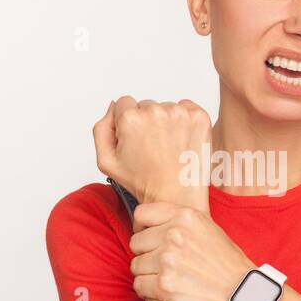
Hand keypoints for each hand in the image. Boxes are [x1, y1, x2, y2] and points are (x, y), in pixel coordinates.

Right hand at [93, 96, 211, 210]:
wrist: (176, 197)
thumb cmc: (143, 182)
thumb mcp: (106, 161)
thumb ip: (101, 128)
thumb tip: (113, 107)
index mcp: (131, 119)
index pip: (124, 103)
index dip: (127, 123)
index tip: (136, 139)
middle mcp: (155, 111)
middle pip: (146, 105)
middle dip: (146, 122)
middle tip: (152, 147)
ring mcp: (180, 113)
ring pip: (166, 107)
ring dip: (166, 122)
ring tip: (168, 147)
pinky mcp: (199, 117)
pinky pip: (186, 107)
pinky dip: (184, 121)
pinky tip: (181, 141)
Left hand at [128, 201, 255, 300]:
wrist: (243, 293)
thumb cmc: (228, 263)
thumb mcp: (209, 228)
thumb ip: (182, 222)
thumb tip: (156, 220)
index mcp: (185, 216)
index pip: (141, 214)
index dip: (142, 228)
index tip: (148, 237)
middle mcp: (174, 235)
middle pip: (136, 242)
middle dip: (145, 253)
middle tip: (160, 263)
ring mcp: (167, 260)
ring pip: (135, 265)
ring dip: (146, 273)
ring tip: (164, 277)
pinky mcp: (164, 285)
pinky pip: (138, 285)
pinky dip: (146, 290)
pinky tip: (161, 290)